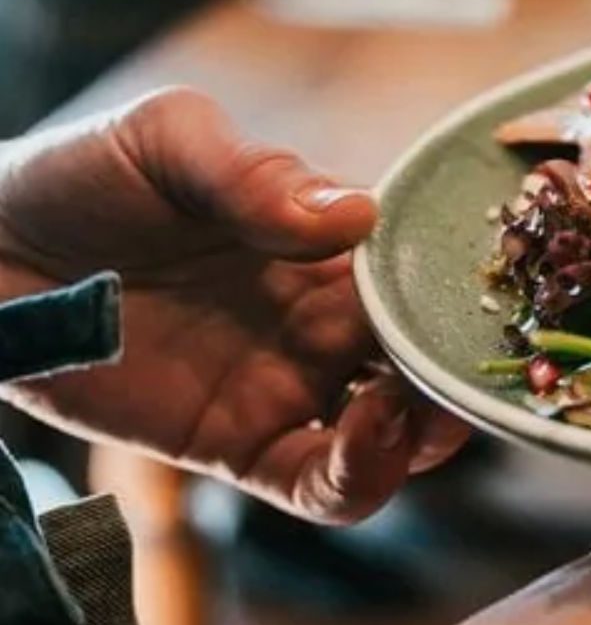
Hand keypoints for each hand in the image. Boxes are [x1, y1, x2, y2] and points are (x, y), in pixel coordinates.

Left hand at [0, 89, 469, 522]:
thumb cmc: (77, 175)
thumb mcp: (168, 139)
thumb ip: (255, 174)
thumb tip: (355, 217)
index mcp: (324, 244)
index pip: (420, 270)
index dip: (455, 283)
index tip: (479, 285)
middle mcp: (319, 319)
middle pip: (422, 355)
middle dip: (457, 365)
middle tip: (468, 362)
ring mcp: (284, 385)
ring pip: (396, 430)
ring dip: (429, 426)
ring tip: (412, 401)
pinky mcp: (236, 447)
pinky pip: (319, 485)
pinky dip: (365, 475)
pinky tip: (369, 434)